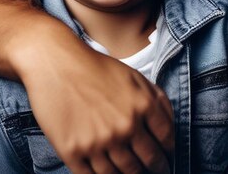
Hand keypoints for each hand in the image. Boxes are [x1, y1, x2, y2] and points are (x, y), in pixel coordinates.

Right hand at [15, 18, 173, 172]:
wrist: (57, 64)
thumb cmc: (96, 68)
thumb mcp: (134, 76)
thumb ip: (156, 99)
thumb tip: (170, 124)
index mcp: (142, 105)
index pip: (166, 139)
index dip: (169, 151)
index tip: (168, 156)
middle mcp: (124, 126)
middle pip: (148, 161)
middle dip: (155, 168)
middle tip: (157, 171)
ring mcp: (99, 142)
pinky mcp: (74, 152)